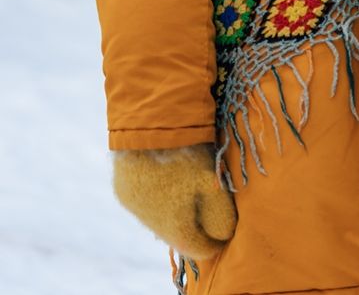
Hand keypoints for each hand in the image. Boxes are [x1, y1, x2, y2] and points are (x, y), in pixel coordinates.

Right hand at [113, 144, 236, 258]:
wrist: (149, 122)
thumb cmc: (187, 153)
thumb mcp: (212, 182)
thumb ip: (221, 215)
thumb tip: (223, 235)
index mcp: (172, 225)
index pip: (196, 249)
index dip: (214, 244)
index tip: (224, 235)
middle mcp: (148, 222)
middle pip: (176, 234)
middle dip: (193, 227)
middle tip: (209, 210)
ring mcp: (132, 205)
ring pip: (158, 218)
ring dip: (174, 211)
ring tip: (189, 191)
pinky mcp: (122, 188)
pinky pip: (143, 201)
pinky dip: (157, 196)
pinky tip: (168, 178)